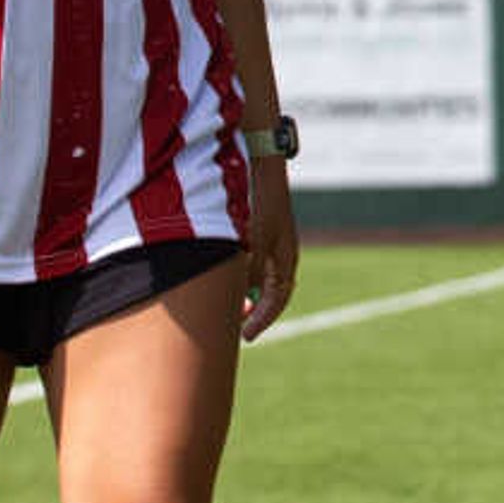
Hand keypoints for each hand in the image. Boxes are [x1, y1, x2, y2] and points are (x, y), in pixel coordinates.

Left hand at [237, 157, 300, 342]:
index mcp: (284, 259)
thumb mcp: (253, 242)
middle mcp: (279, 253)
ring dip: (241, 292)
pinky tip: (218, 269)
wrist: (260, 166)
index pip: (277, 299)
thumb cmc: (260, 204)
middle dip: (251, 310)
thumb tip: (237, 298)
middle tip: (235, 326)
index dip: (263, 319)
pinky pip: (247, 262)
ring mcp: (268, 241)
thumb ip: (246, 271)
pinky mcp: (255, 230)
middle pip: (268, 291)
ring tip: (224, 302)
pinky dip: (235, 273)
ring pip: (255, 278)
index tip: (247, 336)